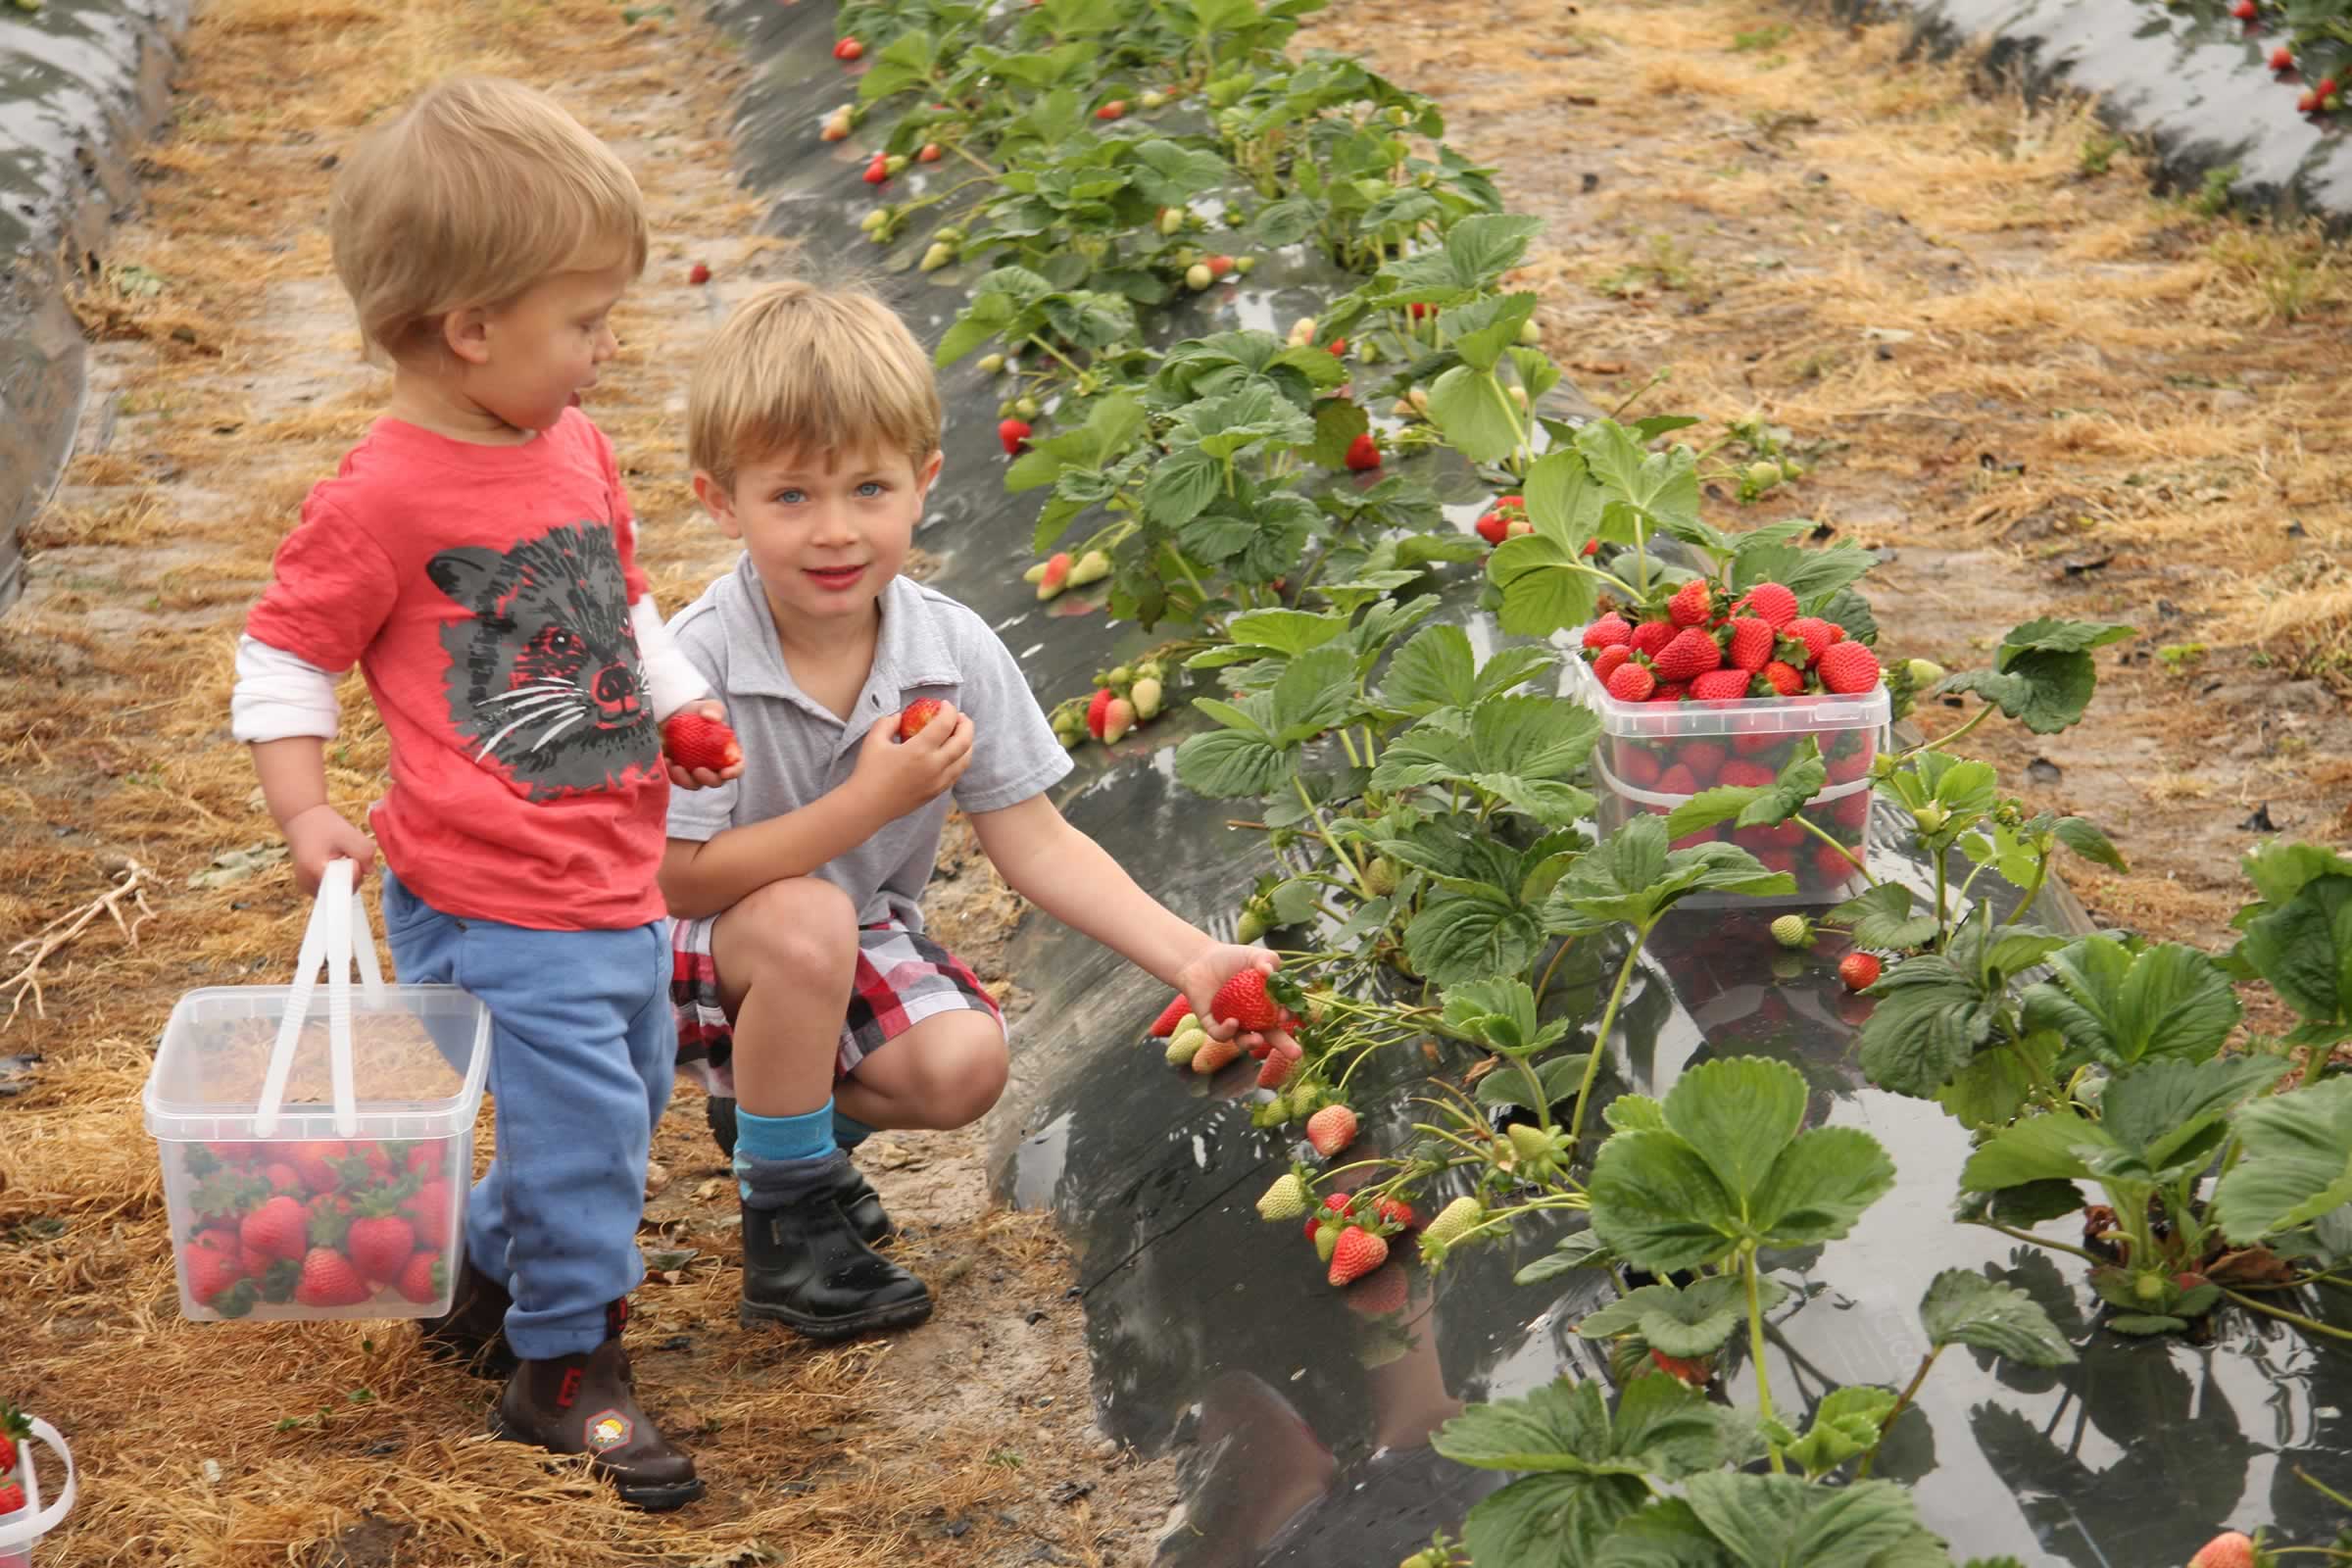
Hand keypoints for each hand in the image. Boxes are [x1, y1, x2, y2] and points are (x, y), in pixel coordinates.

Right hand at [284, 805, 375, 895]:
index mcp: (316, 872)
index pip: (349, 883)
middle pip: (347, 888)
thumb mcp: (349, 834)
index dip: (356, 867)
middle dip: (353, 870)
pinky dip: (339, 873)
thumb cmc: (324, 825)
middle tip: (345, 850)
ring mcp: (308, 886)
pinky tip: (334, 859)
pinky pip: (334, 884)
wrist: (301, 818)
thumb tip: (370, 871)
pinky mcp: (310, 885)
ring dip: (347, 871)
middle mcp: (309, 885)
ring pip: (342, 887)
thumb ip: (364, 852)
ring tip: (338, 853)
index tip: (349, 853)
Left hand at [665, 698, 744, 790]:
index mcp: (726, 752)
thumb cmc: (695, 712)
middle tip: (699, 771)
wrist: (672, 715)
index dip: (734, 772)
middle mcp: (713, 765)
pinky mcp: (679, 772)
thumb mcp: (707, 706)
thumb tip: (712, 717)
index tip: (725, 772)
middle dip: (709, 780)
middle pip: (716, 781)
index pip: (736, 766)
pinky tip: (667, 761)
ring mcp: (695, 770)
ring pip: (695, 784)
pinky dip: (672, 774)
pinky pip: (677, 779)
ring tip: (676, 767)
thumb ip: (714, 709)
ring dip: (687, 780)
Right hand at [849, 702, 973, 824]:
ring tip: (960, 734)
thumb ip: (888, 722)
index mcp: (919, 750)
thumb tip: (901, 717)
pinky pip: (956, 773)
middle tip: (960, 717)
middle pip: (964, 741)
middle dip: (966, 724)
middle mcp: (934, 766)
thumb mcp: (874, 740)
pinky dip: (960, 759)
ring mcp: (938, 782)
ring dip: (967, 743)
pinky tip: (952, 754)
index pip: (945, 724)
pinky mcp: (936, 792)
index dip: (949, 710)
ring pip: (965, 759)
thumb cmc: (868, 771)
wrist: (867, 806)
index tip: (944, 704)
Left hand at [1175, 941, 1282, 1043]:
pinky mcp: (1212, 1025)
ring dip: (1251, 1043)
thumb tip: (1268, 971)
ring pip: (1244, 1041)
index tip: (1285, 1013)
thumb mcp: (1255, 956)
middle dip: (1284, 1045)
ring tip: (1258, 1040)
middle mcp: (1251, 1018)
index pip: (1281, 1014)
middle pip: (1270, 1036)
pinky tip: (1233, 1022)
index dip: (1286, 1016)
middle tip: (1296, 1054)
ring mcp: (1232, 1024)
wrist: (1200, 959)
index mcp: (1266, 1004)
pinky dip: (1227, 1031)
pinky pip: (1220, 1034)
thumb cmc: (1231, 959)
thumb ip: (1268, 960)